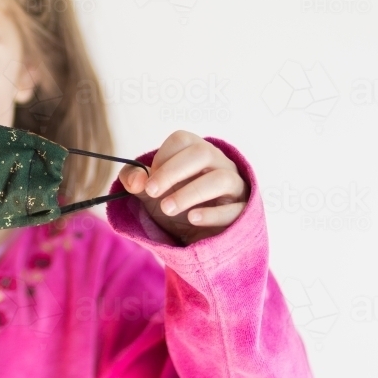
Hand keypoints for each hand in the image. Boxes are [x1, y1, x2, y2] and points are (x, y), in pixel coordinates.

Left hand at [119, 131, 248, 245]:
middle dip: (172, 172)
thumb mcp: (149, 193)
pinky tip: (192, 219)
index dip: (162, 157)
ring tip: (167, 208)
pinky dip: (211, 214)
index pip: (183, 140)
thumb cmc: (174, 204)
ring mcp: (235, 187)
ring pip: (222, 179)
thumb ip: (135, 181)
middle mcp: (219, 164)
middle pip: (202, 152)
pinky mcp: (243, 212)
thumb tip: (135, 180)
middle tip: (151, 192)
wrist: (194, 238)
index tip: (149, 181)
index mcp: (196, 152)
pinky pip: (235, 209)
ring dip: (190, 193)